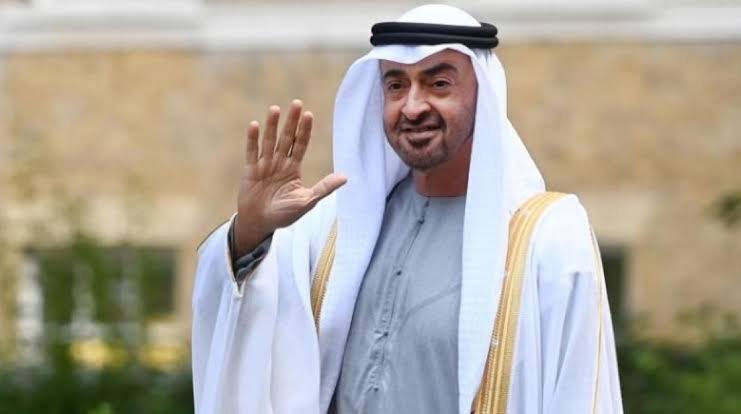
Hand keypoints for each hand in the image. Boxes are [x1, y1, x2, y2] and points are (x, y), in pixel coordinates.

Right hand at [233, 100, 346, 256]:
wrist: (261, 224)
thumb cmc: (285, 214)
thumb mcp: (307, 201)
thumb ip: (324, 188)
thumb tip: (346, 177)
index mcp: (293, 168)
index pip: (300, 144)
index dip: (304, 130)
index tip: (308, 115)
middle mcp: (279, 163)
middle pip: (286, 138)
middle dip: (291, 122)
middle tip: (296, 103)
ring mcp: (264, 165)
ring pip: (269, 142)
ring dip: (272, 126)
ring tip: (275, 109)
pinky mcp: (250, 171)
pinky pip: (252, 153)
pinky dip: (253, 140)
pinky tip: (255, 125)